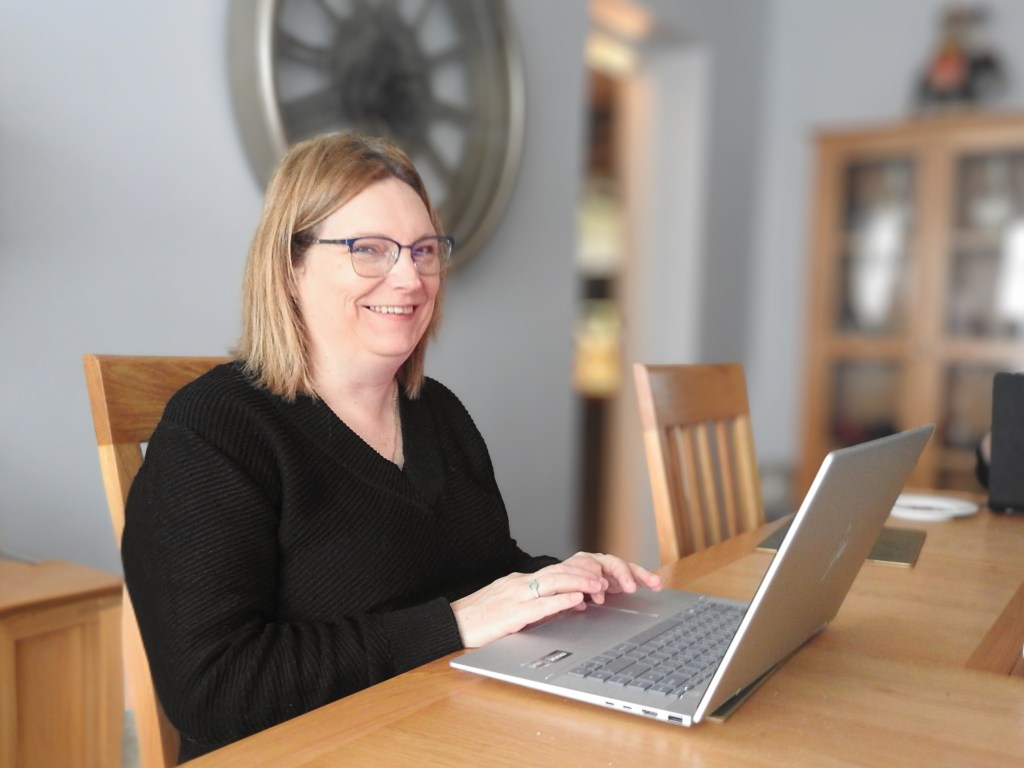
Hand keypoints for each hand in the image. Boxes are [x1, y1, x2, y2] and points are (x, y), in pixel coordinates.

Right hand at [451, 553, 661, 647]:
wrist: (450, 624)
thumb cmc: (479, 618)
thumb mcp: (512, 605)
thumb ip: (538, 602)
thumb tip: (570, 601)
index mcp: (523, 581)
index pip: (561, 569)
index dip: (587, 570)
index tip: (609, 576)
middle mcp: (522, 583)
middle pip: (563, 569)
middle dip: (592, 572)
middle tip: (614, 579)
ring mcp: (516, 597)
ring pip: (555, 582)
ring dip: (581, 583)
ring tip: (601, 587)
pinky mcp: (511, 615)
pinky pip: (540, 605)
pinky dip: (560, 601)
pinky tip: (576, 601)